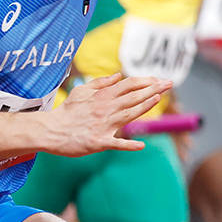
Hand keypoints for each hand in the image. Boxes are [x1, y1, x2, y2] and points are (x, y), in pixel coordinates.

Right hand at [49, 73, 169, 155]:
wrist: (51, 130)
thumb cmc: (67, 112)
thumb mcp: (81, 91)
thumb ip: (100, 83)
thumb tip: (118, 76)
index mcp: (102, 97)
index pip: (129, 85)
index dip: (146, 81)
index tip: (160, 79)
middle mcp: (105, 108)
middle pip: (133, 96)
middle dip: (153, 89)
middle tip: (170, 83)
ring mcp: (103, 125)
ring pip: (129, 114)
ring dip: (145, 106)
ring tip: (159, 98)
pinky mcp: (98, 141)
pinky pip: (116, 144)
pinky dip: (128, 145)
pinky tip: (141, 146)